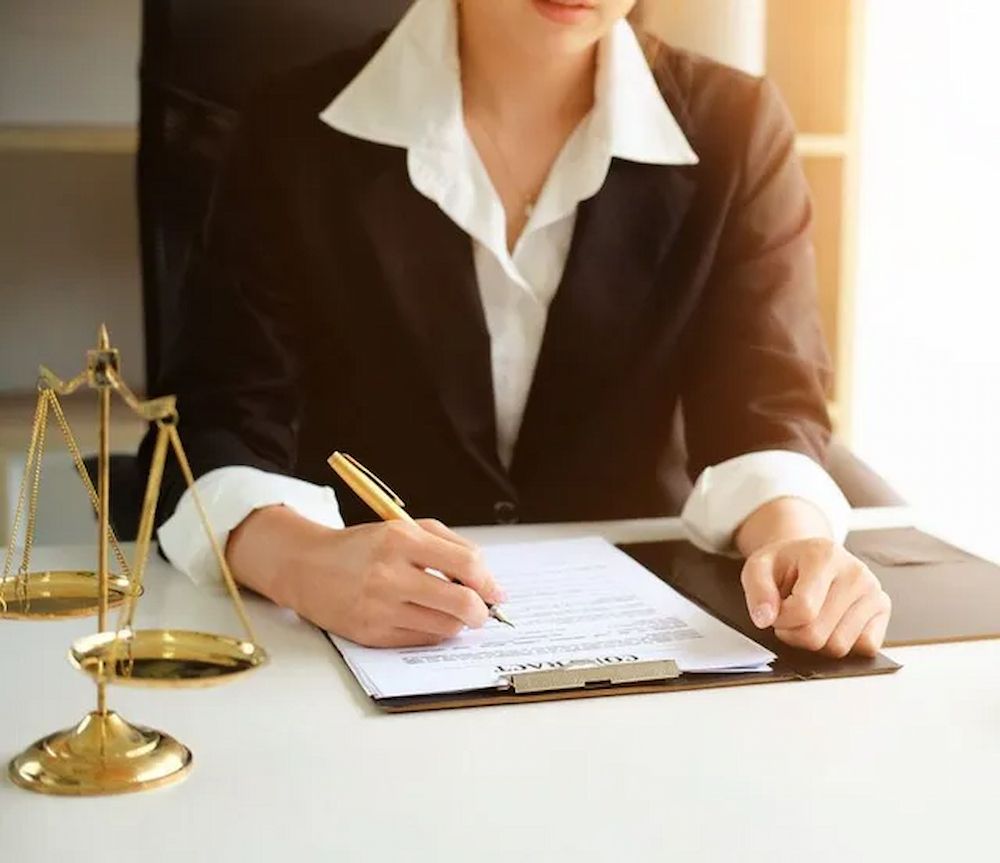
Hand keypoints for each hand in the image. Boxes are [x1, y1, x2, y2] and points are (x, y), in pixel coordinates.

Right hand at [227, 506, 504, 647]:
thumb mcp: (403, 528)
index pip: (465, 564)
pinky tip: (426, 619)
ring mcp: (379, 607)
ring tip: (450, 612)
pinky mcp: (371, 634)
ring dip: (458, 623)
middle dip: (481, 611)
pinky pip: (422, 640)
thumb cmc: (362, 547)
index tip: (496, 591)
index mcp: (401, 540)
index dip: (489, 581)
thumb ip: (449, 546)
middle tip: (482, 611)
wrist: (307, 567)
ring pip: (445, 626)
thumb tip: (488, 579)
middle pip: (461, 602)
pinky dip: (434, 632)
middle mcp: (389, 574)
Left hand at [740, 537, 891, 657]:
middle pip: (818, 634)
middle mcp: (856, 572)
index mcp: (824, 555)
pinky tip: (831, 623)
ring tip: (810, 617)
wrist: (809, 557)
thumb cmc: (785, 564)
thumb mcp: (758, 568)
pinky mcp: (883, 609)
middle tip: (791, 615)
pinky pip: (864, 647)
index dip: (781, 620)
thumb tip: (765, 618)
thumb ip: (757, 591)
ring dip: (816, 641)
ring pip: (839, 647)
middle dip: (794, 633)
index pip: (803, 610)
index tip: (776, 609)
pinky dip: (841, 642)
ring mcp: (874, 591)